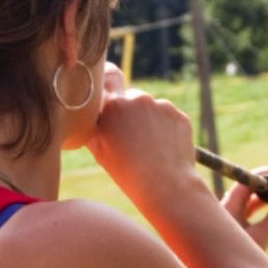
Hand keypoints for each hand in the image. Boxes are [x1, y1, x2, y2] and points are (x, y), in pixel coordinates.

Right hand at [85, 65, 201, 220]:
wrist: (166, 187)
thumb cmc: (127, 173)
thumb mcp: (99, 151)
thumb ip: (93, 128)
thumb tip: (88, 117)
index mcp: (113, 106)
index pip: (106, 80)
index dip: (106, 89)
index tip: (106, 96)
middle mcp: (137, 99)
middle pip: (129, 97)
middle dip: (128, 112)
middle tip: (129, 137)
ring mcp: (161, 105)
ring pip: (150, 108)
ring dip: (147, 121)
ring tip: (148, 148)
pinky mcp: (179, 115)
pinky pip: (167, 118)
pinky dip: (165, 129)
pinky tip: (162, 149)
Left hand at [223, 166, 267, 249]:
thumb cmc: (230, 260)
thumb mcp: (258, 239)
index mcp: (227, 207)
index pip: (248, 181)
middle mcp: (223, 209)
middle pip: (248, 188)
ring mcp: (225, 219)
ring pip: (248, 202)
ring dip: (266, 200)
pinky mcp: (228, 229)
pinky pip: (246, 213)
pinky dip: (261, 211)